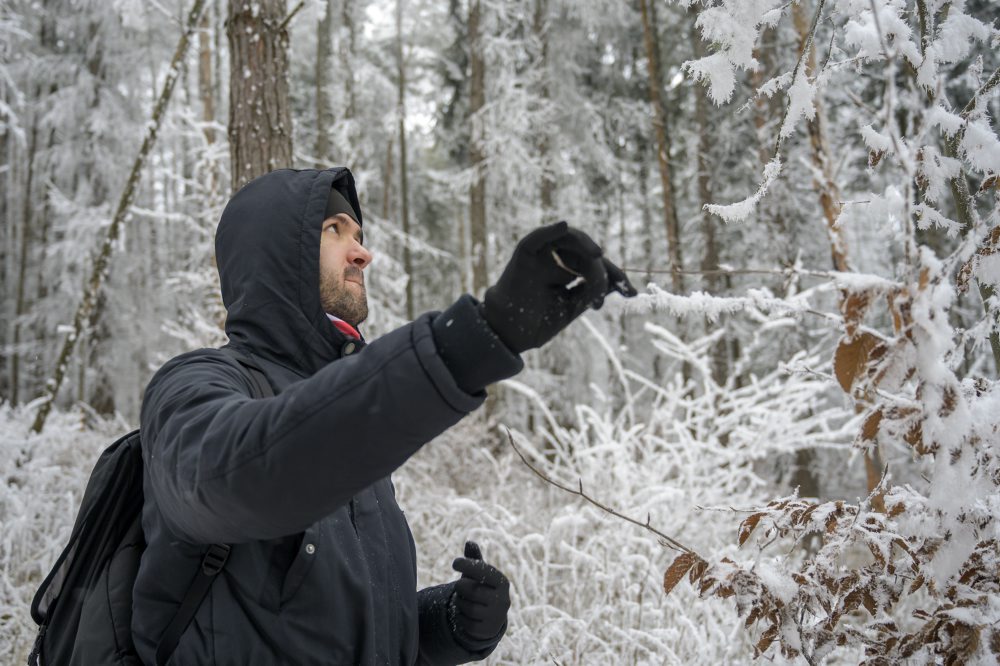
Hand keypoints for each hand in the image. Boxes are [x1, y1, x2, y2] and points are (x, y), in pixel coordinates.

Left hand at [449, 541, 509, 642]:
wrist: (490, 617)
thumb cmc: (482, 588)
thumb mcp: (479, 574)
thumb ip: (474, 559)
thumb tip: (469, 542)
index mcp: (502, 582)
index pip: (484, 571)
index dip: (468, 565)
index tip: (455, 562)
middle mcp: (503, 600)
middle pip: (471, 590)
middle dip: (461, 586)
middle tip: (460, 585)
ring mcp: (496, 617)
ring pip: (467, 607)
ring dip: (459, 601)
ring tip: (463, 599)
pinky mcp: (486, 630)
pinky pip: (465, 622)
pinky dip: (460, 616)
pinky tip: (465, 613)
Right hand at [482, 221, 636, 352]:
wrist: (512, 332)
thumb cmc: (538, 321)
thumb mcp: (574, 306)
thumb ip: (592, 290)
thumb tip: (615, 279)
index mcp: (565, 273)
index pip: (593, 267)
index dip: (613, 276)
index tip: (630, 291)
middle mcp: (555, 261)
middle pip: (585, 253)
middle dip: (604, 267)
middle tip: (619, 283)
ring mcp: (541, 256)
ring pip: (568, 240)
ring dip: (584, 244)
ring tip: (598, 256)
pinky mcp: (525, 254)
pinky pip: (538, 237)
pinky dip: (550, 230)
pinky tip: (564, 226)